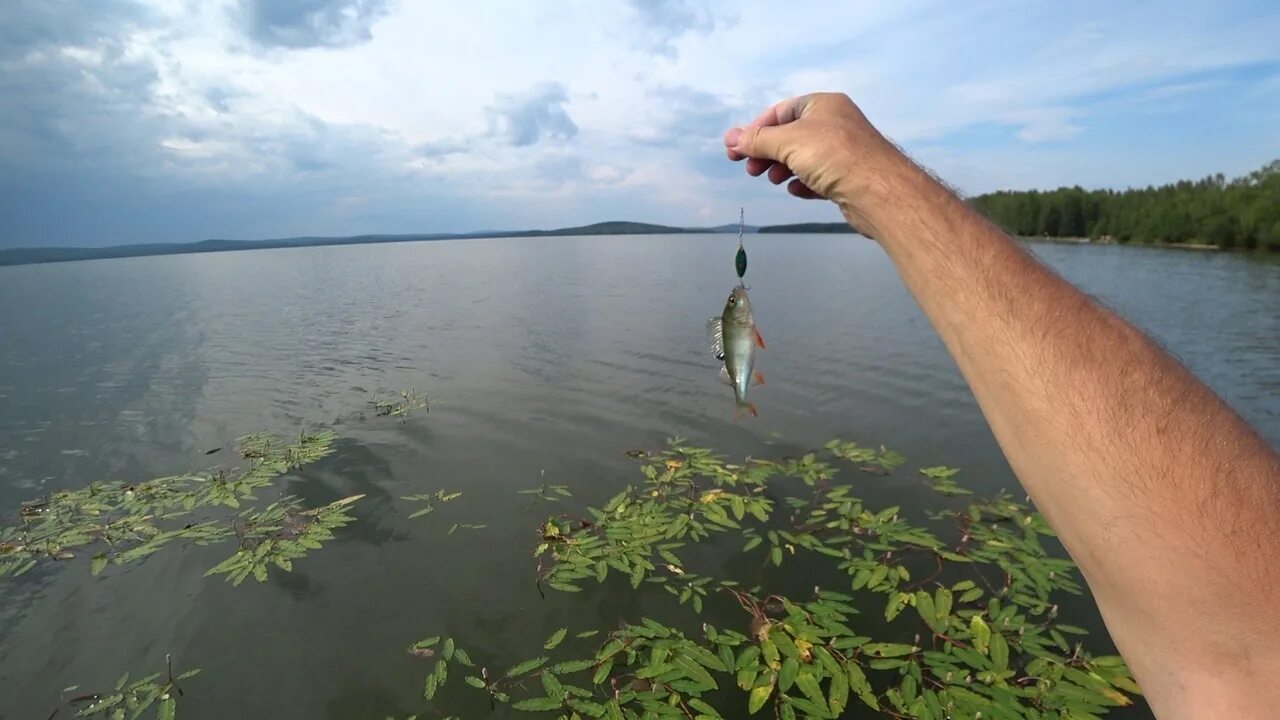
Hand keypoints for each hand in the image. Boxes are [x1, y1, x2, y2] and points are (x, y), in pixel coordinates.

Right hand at [724, 93, 906, 236]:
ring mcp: (843, 150)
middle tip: (751, 170)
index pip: (780, 112)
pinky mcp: (848, 176)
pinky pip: (818, 176)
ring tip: (774, 180)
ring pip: (803, 157)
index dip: (756, 129)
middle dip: (767, 152)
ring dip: (783, 168)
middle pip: (790, 135)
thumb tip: (730, 138)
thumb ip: (757, 141)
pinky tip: (798, 190)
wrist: (879, 191)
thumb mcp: (788, 142)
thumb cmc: (833, 155)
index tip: (737, 150)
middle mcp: (834, 123)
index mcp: (822, 105)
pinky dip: (804, 182)